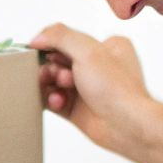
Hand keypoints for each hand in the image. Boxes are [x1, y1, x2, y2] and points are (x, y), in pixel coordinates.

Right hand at [30, 23, 156, 155]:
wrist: (125, 126)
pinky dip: (52, 99)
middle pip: (58, 60)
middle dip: (52, 68)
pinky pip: (53, 99)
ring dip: (50, 83)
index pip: (69, 38)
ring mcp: (87, 88)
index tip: (41, 51)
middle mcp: (98, 67)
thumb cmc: (117, 90)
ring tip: (59, 89)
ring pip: (53, 80)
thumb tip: (37, 39)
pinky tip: (58, 101)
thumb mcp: (88, 51)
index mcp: (107, 47)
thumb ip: (60, 36)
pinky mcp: (77, 108)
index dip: (52, 45)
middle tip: (57, 75)